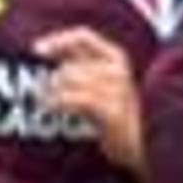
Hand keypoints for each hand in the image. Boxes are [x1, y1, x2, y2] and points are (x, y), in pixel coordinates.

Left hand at [37, 26, 141, 173]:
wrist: (146, 145)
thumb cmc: (119, 114)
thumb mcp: (103, 83)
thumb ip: (82, 66)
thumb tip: (46, 52)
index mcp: (116, 57)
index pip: (83, 37)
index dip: (57, 40)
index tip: (36, 50)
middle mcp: (118, 70)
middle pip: (70, 64)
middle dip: (52, 79)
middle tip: (41, 91)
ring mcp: (117, 90)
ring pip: (68, 80)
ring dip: (51, 92)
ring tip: (45, 102)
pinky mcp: (111, 111)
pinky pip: (73, 98)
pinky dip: (57, 102)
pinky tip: (50, 108)